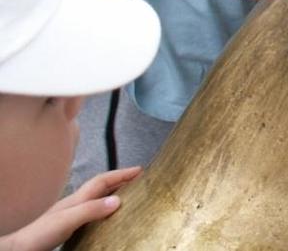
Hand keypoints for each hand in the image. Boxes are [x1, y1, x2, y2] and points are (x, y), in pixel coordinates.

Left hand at [0, 168, 139, 250]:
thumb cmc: (41, 234)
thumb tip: (118, 199)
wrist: (21, 249)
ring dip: (112, 193)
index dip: (121, 174)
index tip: (140, 169)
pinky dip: (104, 209)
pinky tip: (106, 218)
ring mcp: (71, 214)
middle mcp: (75, 203)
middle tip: (138, 180)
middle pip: (100, 187)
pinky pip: (92, 212)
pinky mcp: (68, 226)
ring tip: (128, 196)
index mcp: (77, 199)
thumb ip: (91, 209)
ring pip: (96, 199)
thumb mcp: (68, 220)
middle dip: (120, 180)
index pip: (103, 181)